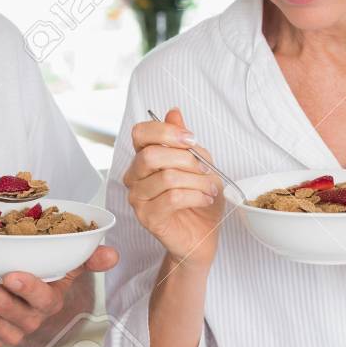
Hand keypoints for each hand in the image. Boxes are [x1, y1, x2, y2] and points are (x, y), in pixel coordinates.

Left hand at [0, 246, 117, 346]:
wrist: (31, 298)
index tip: (12, 275)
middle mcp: (31, 320)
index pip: (42, 298)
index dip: (28, 288)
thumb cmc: (48, 275)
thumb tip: (111, 253)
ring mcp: (10, 331)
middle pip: (5, 308)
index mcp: (50, 301)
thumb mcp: (69, 263)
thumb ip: (88, 256)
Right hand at [123, 107, 224, 268]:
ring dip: (197, 181)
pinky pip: (172, 198)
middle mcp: (135, 176)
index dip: (166, 132)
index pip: (140, 133)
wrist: (202, 234)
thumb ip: (183, 139)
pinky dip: (196, 195)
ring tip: (210, 188)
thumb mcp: (199, 162)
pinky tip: (205, 198)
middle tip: (206, 170)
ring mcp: (138, 198)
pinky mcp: (147, 218)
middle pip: (151, 155)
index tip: (191, 140)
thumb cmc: (198, 198)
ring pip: (166, 178)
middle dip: (186, 160)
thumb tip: (173, 112)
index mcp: (144, 157)